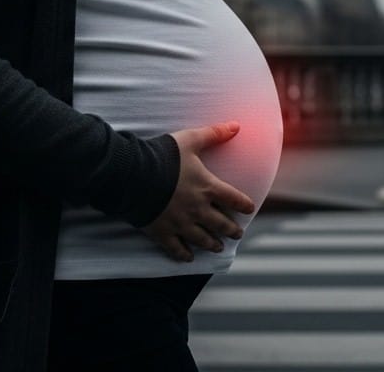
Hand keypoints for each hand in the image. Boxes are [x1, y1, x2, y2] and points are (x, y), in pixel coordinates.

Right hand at [141, 122, 255, 261]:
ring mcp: (181, 223)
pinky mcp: (162, 233)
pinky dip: (184, 255)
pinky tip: (189, 258)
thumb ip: (214, 134)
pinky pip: (176, 249)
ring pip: (202, 239)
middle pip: (221, 224)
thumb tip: (237, 125)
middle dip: (232, 230)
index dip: (244, 205)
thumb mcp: (190, 140)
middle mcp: (198, 209)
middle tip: (237, 233)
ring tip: (218, 247)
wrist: (133, 175)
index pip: (234, 199)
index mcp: (208, 187)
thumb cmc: (163, 156)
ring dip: (213, 244)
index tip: (250, 209)